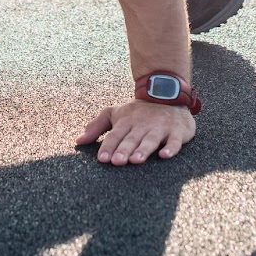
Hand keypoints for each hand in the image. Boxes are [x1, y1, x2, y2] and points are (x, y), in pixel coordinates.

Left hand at [75, 99, 195, 164]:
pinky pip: (174, 141)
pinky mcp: (177, 131)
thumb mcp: (116, 114)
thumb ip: (97, 126)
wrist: (168, 94)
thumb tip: (78, 141)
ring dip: (143, 149)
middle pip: (132, 138)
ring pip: (151, 139)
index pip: (115, 135)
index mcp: (126, 121)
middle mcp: (142, 124)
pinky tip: (164, 156)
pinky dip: (171, 148)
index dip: (109, 146)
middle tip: (117, 162)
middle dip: (124, 149)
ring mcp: (160, 127)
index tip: (102, 159)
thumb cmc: (138, 111)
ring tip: (136, 160)